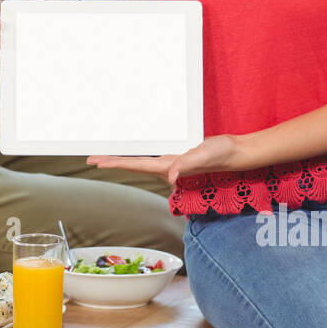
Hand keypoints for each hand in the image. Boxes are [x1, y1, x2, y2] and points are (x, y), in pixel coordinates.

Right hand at [0, 0, 76, 70]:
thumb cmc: (76, 14)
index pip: (8, 11)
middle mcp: (26, 31)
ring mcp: (28, 45)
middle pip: (3, 29)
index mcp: (29, 15)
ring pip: (5, 44)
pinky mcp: (32, 59)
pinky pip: (13, 63)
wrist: (93, 34)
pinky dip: (1, 63)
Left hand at [87, 135, 241, 185]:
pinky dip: (139, 154)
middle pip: (133, 165)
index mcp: (168, 167)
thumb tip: (170, 175)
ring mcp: (171, 164)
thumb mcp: (204, 156)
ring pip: (140, 162)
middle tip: (91, 159)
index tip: (96, 162)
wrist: (236, 154)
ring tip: (105, 156)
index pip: (135, 165)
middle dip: (112, 162)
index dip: (115, 163)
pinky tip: (135, 152)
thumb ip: (187, 165)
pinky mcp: (177, 158)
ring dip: (122, 159)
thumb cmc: (221, 154)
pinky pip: (152, 157)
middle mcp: (166, 167)